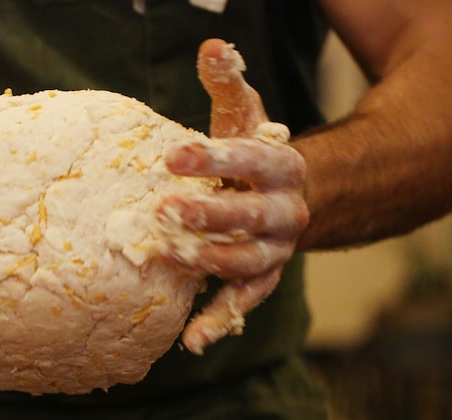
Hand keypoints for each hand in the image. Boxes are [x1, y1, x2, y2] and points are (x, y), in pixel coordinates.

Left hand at [158, 39, 308, 353]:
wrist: (282, 200)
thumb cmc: (249, 158)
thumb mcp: (242, 118)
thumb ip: (228, 87)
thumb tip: (212, 45)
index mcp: (283, 167)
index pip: (251, 160)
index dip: (214, 158)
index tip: (171, 156)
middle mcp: (286, 212)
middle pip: (250, 216)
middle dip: (209, 214)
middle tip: (164, 209)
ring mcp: (275, 252)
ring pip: (247, 263)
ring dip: (209, 262)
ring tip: (169, 257)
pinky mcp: (261, 282)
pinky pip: (242, 304)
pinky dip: (218, 322)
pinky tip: (192, 342)